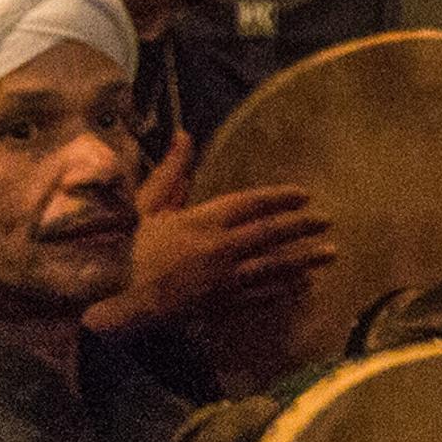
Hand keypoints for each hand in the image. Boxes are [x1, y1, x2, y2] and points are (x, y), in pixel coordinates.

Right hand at [90, 133, 334, 334]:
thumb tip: (184, 135)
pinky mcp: (221, 306)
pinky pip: (261, 296)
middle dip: (302, 227)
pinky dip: (284, 290)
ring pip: (274, 267)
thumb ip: (170, 172)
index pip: (252, 204)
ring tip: (330, 254)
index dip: (281, 198)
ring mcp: (224, 280)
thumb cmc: (124, 249)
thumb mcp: (145, 206)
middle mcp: (220, 248)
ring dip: (304, 259)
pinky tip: (303, 286)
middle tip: (327, 222)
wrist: (111, 300)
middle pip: (271, 234)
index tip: (305, 196)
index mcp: (203, 220)